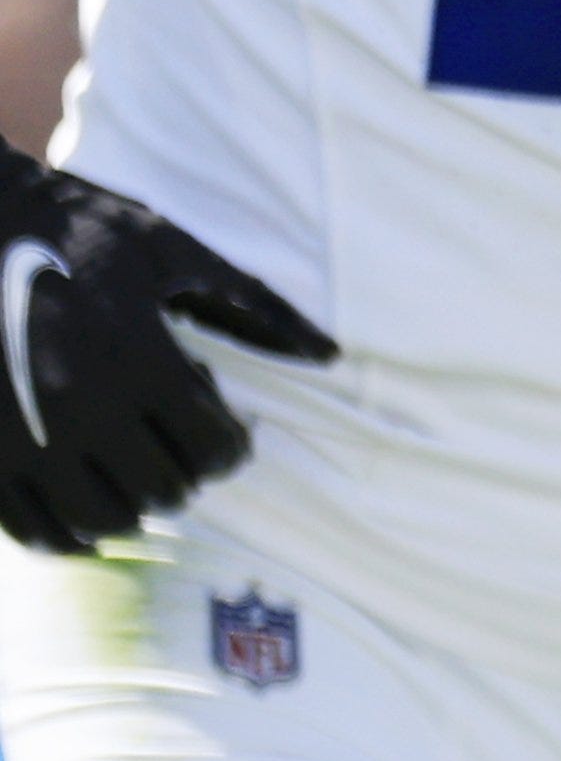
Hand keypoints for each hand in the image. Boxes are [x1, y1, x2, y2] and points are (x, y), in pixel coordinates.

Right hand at [0, 149, 334, 555]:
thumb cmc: (74, 227)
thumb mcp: (172, 252)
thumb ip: (256, 306)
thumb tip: (329, 355)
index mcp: (135, 359)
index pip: (213, 449)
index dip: (232, 445)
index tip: (226, 428)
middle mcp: (76, 409)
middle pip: (166, 491)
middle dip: (185, 469)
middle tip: (175, 440)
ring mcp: (17, 439)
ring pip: (105, 522)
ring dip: (133, 504)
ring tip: (132, 466)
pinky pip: (32, 532)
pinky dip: (69, 533)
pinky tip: (83, 501)